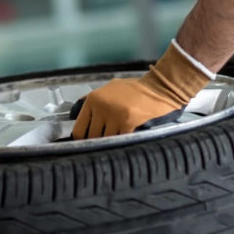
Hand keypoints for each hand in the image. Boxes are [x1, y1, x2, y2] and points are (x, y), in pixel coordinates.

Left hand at [71, 43, 211, 138]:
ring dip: (111, 142)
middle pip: (92, 137)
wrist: (158, 88)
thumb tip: (76, 114)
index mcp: (93, 99)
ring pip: (106, 140)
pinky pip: (120, 139)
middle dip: (97, 142)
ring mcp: (114, 116)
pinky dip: (122, 140)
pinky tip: (126, 138)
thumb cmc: (133, 89)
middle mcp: (101, 107)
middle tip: (102, 144)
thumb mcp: (109, 88)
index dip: (82, 139)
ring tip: (116, 140)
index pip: (79, 129)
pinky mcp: (128, 123)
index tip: (86, 144)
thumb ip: (93, 101)